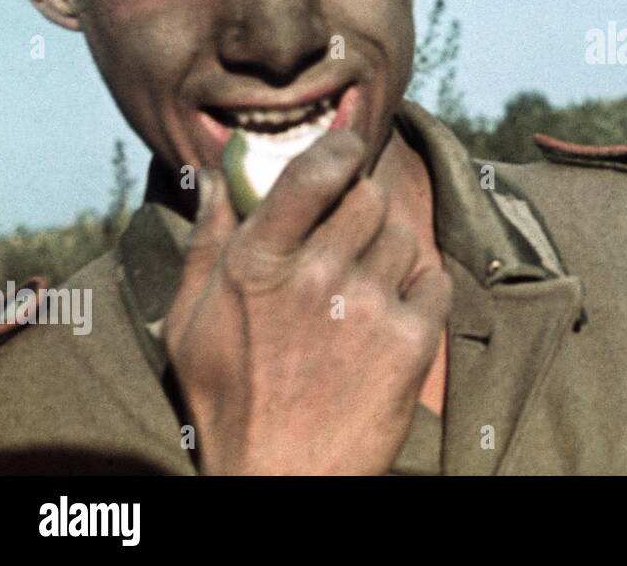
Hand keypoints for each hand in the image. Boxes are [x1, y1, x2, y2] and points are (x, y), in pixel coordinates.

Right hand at [164, 130, 451, 474]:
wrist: (278, 482)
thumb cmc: (228, 403)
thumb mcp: (190, 323)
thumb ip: (207, 241)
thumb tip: (215, 176)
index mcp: (257, 264)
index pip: (312, 172)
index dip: (339, 146)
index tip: (348, 145)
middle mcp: (315, 277)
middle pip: (369, 198)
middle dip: (362, 209)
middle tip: (350, 240)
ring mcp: (367, 308)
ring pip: (405, 239)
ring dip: (390, 255)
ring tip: (362, 295)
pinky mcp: (409, 341)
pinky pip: (436, 281)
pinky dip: (422, 292)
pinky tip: (392, 319)